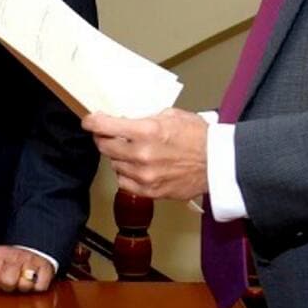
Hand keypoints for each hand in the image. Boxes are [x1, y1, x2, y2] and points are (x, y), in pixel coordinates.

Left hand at [0, 245, 55, 292]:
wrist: (36, 247)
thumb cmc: (10, 261)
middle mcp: (16, 255)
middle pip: (7, 282)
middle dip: (9, 286)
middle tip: (13, 280)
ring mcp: (32, 261)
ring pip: (24, 285)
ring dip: (24, 287)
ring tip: (24, 280)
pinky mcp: (47, 268)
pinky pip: (40, 288)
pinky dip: (38, 288)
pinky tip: (36, 281)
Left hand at [83, 109, 209, 202]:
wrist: (218, 164)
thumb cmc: (200, 138)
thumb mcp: (171, 116)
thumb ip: (146, 119)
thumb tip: (126, 122)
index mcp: (147, 131)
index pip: (105, 126)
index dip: (92, 122)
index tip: (88, 121)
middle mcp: (141, 154)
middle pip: (105, 146)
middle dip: (104, 138)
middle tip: (109, 135)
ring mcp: (144, 175)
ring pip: (115, 164)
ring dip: (119, 156)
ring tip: (133, 151)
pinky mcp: (150, 191)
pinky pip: (124, 182)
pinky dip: (127, 174)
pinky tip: (138, 167)